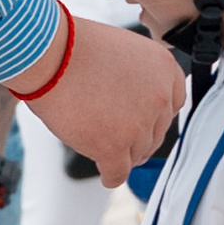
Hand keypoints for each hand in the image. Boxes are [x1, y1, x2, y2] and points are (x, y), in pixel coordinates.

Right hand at [19, 16, 180, 184]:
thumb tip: (133, 104)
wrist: (50, 54)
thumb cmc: (75, 48)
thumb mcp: (123, 52)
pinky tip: (106, 174)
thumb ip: (138, 77)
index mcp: (164, 69)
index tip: (143, 120)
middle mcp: (158, 98)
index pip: (173, 104)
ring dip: (121, 153)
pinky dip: (112, 176)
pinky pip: (118, 173)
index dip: (155, 115)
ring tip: (102, 146)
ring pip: (137, 154)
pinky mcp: (115, 147)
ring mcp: (138, 125)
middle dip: (137, 137)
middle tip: (118, 136)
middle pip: (155, 133)